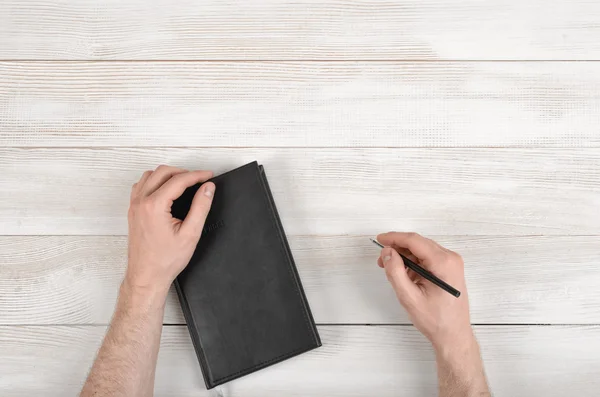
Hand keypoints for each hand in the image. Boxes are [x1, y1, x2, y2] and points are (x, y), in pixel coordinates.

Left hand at [126, 165, 215, 295]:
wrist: (146, 276)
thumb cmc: (165, 260)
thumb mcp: (190, 234)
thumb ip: (201, 207)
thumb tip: (208, 188)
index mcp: (154, 206)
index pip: (179, 180)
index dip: (197, 175)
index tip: (209, 175)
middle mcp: (141, 202)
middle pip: (163, 172)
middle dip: (183, 172)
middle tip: (199, 178)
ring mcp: (134, 206)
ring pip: (150, 176)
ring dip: (168, 175)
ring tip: (184, 182)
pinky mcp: (133, 211)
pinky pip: (142, 186)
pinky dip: (155, 182)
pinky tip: (166, 190)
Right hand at [376, 232, 472, 351]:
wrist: (454, 335)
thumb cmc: (435, 320)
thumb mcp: (409, 297)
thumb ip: (396, 272)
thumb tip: (387, 252)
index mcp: (443, 263)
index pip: (414, 241)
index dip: (394, 238)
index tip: (379, 239)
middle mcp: (451, 258)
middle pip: (418, 243)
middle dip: (398, 248)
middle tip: (382, 259)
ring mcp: (452, 263)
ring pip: (422, 250)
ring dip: (405, 255)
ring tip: (390, 268)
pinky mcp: (450, 269)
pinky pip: (428, 258)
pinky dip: (414, 262)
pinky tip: (405, 274)